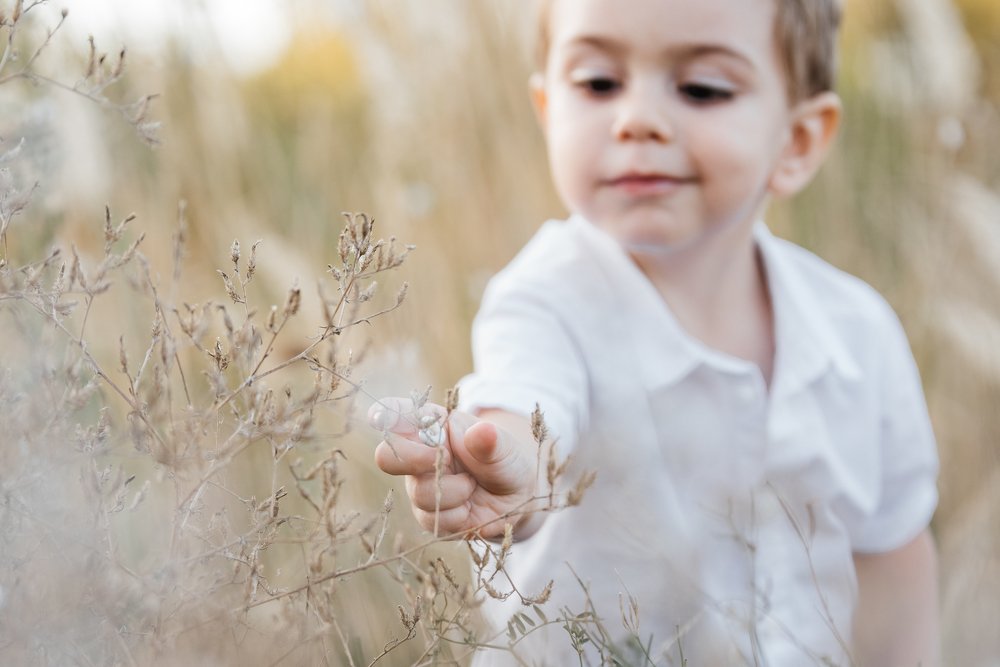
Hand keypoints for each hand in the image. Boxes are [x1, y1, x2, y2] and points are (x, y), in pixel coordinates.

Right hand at [369, 397, 537, 538]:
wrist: (516, 498)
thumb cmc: (505, 460)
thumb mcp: (505, 447)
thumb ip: (492, 441)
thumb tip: (482, 431)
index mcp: (432, 425)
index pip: (398, 414)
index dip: (384, 414)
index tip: (378, 417)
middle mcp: (418, 453)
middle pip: (387, 456)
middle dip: (412, 458)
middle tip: (443, 459)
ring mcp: (419, 485)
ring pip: (419, 492)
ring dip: (453, 491)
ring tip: (473, 485)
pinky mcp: (426, 515)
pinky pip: (433, 519)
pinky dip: (458, 515)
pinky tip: (470, 507)